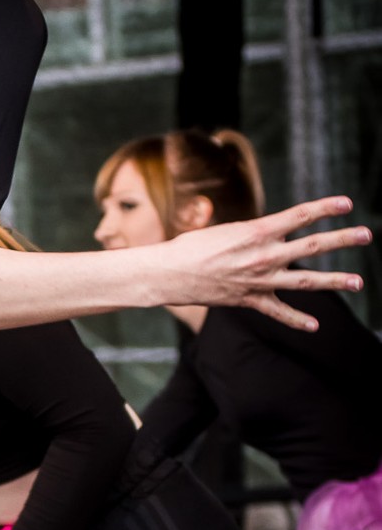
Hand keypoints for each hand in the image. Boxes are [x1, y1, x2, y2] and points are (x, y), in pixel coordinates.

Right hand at [159, 198, 369, 329]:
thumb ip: (245, 230)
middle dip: (343, 239)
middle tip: (367, 234)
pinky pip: (279, 312)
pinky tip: (315, 325)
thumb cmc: (188, 246)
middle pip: (313, 245)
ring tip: (358, 281)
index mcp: (257, 230)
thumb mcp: (220, 227)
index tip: (347, 203)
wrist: (167, 274)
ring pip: (306, 280)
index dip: (326, 207)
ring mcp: (259, 280)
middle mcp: (264, 255)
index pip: (301, 215)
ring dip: (335, 280)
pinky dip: (297, 319)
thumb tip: (254, 228)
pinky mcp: (249, 301)